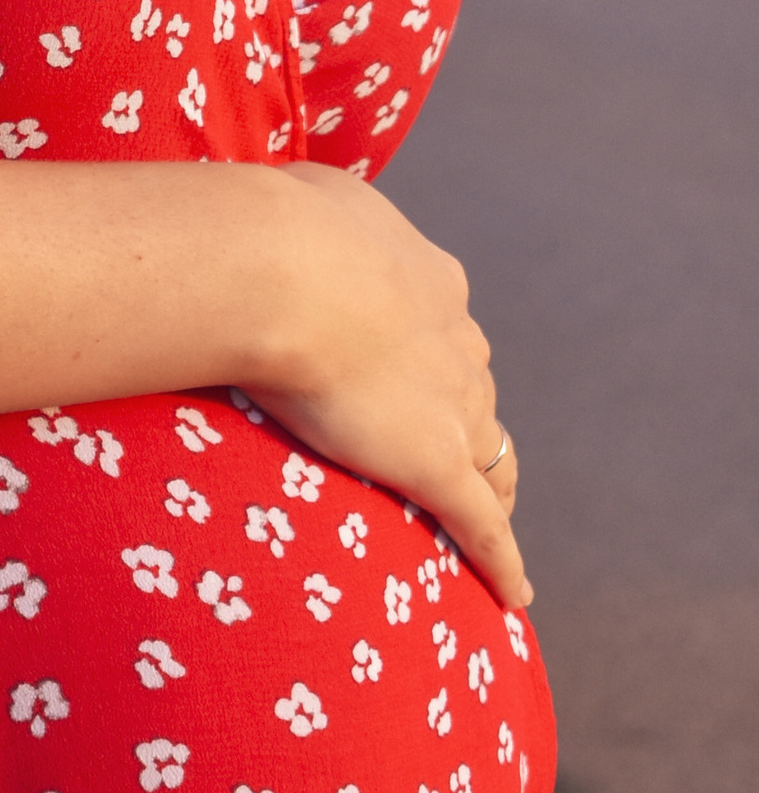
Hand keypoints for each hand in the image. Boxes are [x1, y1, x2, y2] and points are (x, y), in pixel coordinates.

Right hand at [244, 164, 528, 609]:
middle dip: (465, 419)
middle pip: (475, 391)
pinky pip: (481, 523)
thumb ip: (311, 212)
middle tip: (448, 448)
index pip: (444, 329)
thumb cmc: (279, 227)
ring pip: (489, 456)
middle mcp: (457, 343)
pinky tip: (512, 595)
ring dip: (488, 484)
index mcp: (429, 281)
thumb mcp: (306, 197)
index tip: (406, 367)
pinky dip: (501, 560)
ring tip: (484, 521)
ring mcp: (452, 406)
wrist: (284, 270)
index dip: (430, 352)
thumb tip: (285, 201)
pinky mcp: (436, 463)